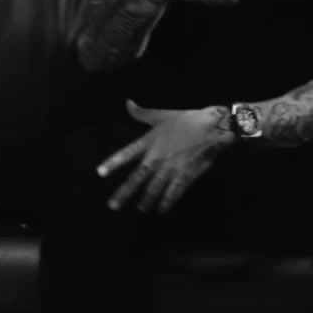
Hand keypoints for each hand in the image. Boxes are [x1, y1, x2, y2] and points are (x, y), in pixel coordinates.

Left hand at [95, 102, 234, 213]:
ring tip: (142, 208)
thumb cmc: (186, 119)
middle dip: (124, 192)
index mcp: (149, 142)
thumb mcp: (162, 114)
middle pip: (137, 178)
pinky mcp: (184, 176)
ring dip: (146, 200)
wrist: (212, 128)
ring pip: (153, 189)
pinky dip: (167, 202)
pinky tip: (162, 209)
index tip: (100, 173)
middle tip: (113, 206)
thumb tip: (127, 103)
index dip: (113, 163)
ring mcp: (170, 168)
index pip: (127, 154)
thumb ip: (143, 113)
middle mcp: (157, 157)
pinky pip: (173, 193)